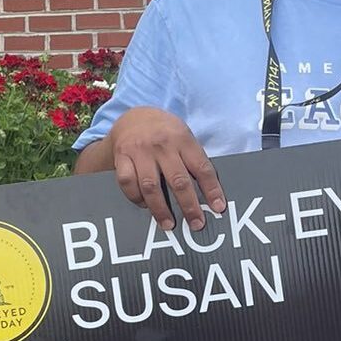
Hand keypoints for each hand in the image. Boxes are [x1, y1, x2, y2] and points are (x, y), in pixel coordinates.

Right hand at [109, 107, 225, 229]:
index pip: (202, 168)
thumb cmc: (165, 133)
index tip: (218, 208)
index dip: (212, 190)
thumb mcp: (183, 137)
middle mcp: (162, 145)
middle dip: (189, 206)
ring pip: (151, 186)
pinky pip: (128, 183)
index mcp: (183, 139)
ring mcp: (140, 151)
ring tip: (168, 224)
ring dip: (160, 209)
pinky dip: (136, 197)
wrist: (134, 117)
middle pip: (178, 181)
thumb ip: (194, 159)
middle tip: (196, 224)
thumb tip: (210, 193)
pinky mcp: (122, 157)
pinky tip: (144, 205)